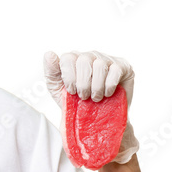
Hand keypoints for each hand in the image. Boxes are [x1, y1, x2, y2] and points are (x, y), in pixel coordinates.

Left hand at [43, 50, 138, 164]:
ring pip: (100, 65)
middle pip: (84, 60)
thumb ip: (51, 72)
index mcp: (73, 59)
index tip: (71, 91)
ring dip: (96, 86)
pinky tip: (107, 94)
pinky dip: (109, 85)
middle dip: (82, 83)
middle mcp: (89, 55)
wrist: (96, 118)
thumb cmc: (75, 102)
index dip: (69, 76)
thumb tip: (48, 54)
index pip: (68, 58)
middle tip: (84, 97)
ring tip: (95, 98)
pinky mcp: (122, 66)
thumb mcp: (58, 89)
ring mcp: (106, 59)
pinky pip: (115, 70)